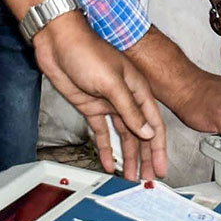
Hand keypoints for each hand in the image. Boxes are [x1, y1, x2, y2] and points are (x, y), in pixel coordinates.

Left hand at [34, 13, 166, 178]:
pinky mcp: (92, 107)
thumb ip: (129, 109)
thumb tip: (146, 132)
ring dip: (128, 156)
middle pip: (140, 134)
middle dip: (146, 157)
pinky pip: (103, 132)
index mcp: (138, 90)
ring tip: (131, 175)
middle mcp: (126, 98)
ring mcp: (109, 104)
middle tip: (149, 177)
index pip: (154, 124)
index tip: (161, 166)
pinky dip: (106, 148)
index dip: (159, 148)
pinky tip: (107, 161)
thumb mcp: (112, 82)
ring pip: (123, 136)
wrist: (59, 42)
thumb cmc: (87, 51)